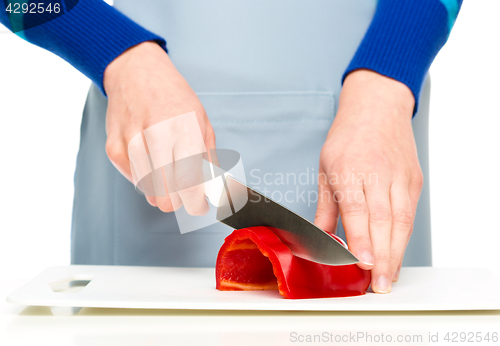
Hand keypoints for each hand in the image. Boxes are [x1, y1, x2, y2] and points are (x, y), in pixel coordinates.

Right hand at [103, 41, 215, 214]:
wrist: (135, 73)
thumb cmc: (172, 97)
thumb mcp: (202, 122)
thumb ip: (208, 159)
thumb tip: (213, 190)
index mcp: (183, 131)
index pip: (190, 185)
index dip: (196, 204)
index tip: (199, 205)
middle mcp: (155, 138)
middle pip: (167, 197)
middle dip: (180, 201)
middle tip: (186, 191)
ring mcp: (131, 144)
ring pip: (149, 193)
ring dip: (163, 190)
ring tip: (168, 168)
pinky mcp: (114, 149)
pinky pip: (134, 182)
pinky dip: (145, 179)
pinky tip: (151, 159)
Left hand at [314, 70, 422, 292]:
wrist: (377, 108)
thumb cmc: (347, 137)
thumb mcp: (325, 168)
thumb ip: (325, 207)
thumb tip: (321, 238)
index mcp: (349, 169)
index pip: (357, 209)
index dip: (361, 239)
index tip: (364, 264)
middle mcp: (377, 173)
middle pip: (383, 220)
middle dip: (382, 256)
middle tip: (379, 285)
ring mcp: (399, 177)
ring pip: (402, 221)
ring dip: (396, 253)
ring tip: (389, 278)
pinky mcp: (413, 181)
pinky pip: (410, 215)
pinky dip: (403, 239)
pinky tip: (396, 256)